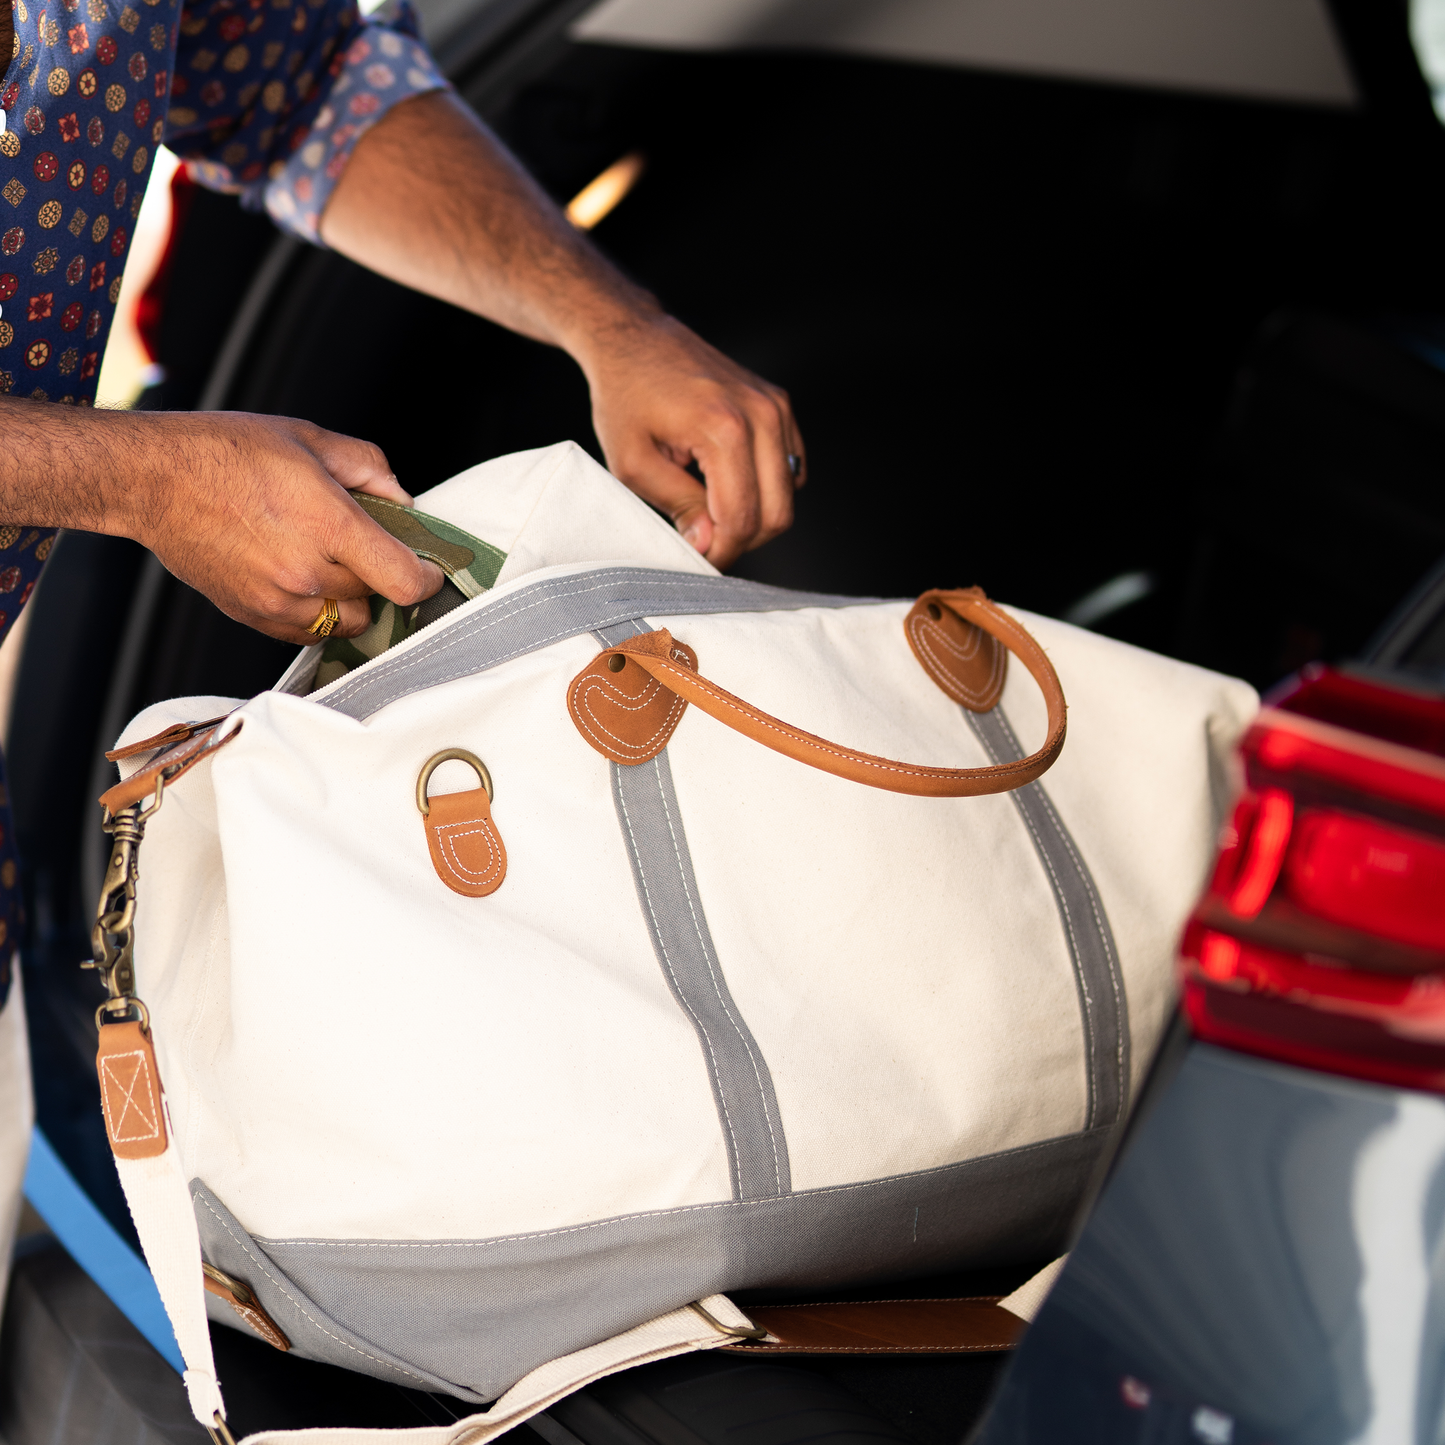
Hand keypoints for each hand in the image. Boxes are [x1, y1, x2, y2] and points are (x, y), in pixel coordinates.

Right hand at [116, 412, 443, 643]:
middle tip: (365, 545)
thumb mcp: (310, 439)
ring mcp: (278, 601)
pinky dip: (319, 613)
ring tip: (331, 562)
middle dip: (382, 574)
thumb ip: (370, 469)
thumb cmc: (225, 452)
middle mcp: (306, 572)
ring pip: (347, 622)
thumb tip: (403, 501)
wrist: (151, 479)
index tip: (429, 568)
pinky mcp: (253, 616)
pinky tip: (303, 578)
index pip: (405, 581)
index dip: (427, 578)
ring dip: (353, 599)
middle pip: (378, 597)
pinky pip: (309, 632)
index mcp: (329, 525)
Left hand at [582, 314, 804, 571]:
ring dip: (755, 515)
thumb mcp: (633, 463)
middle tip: (706, 541)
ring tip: (712, 510)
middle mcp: (762, 414)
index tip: (698, 558)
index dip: (722, 551)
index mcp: (725, 428)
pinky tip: (729, 483)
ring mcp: (776, 407)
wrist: (634, 339)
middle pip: (777, 513)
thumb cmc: (626, 396)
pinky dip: (766, 488)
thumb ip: (677, 506)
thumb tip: (708, 544)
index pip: (742, 518)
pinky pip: (791, 468)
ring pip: (789, 495)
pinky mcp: (779, 405)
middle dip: (743, 540)